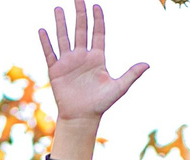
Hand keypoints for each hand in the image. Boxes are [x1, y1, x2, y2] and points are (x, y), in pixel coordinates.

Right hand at [40, 0, 145, 159]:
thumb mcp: (118, 88)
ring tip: (58, 8)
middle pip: (80, 30)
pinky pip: (50, 53)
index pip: (98, 33)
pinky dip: (46, 42)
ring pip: (64, 37)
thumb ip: (131, 75)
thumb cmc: (101, 104)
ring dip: (61, 23)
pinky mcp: (56, 70)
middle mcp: (82, 56)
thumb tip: (147, 64)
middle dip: (80, 14)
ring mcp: (68, 62)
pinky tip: (43, 30)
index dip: (97, 19)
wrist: (82, 118)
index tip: (96, 5)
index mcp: (97, 58)